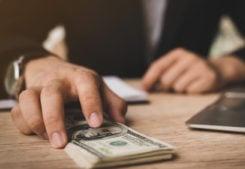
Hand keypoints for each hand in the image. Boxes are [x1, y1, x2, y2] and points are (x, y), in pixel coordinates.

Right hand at [11, 56, 126, 147]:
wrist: (51, 68)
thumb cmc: (79, 83)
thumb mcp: (100, 88)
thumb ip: (113, 103)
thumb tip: (120, 121)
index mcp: (81, 77)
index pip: (87, 86)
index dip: (91, 104)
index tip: (96, 124)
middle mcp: (58, 80)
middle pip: (52, 94)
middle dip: (55, 119)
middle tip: (61, 142)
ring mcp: (39, 87)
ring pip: (28, 98)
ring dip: (35, 121)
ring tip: (48, 138)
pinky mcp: (25, 95)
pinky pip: (18, 110)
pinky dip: (24, 123)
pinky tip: (36, 132)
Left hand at [141, 48, 244, 92]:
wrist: (219, 69)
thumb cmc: (192, 70)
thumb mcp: (178, 65)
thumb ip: (163, 72)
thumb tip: (145, 86)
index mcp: (178, 53)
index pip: (158, 66)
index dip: (149, 79)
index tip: (143, 88)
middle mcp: (189, 58)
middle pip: (166, 80)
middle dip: (167, 86)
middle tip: (175, 84)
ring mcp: (200, 67)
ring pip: (178, 87)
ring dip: (181, 89)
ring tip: (189, 83)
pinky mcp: (208, 78)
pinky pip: (190, 92)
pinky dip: (191, 92)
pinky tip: (197, 86)